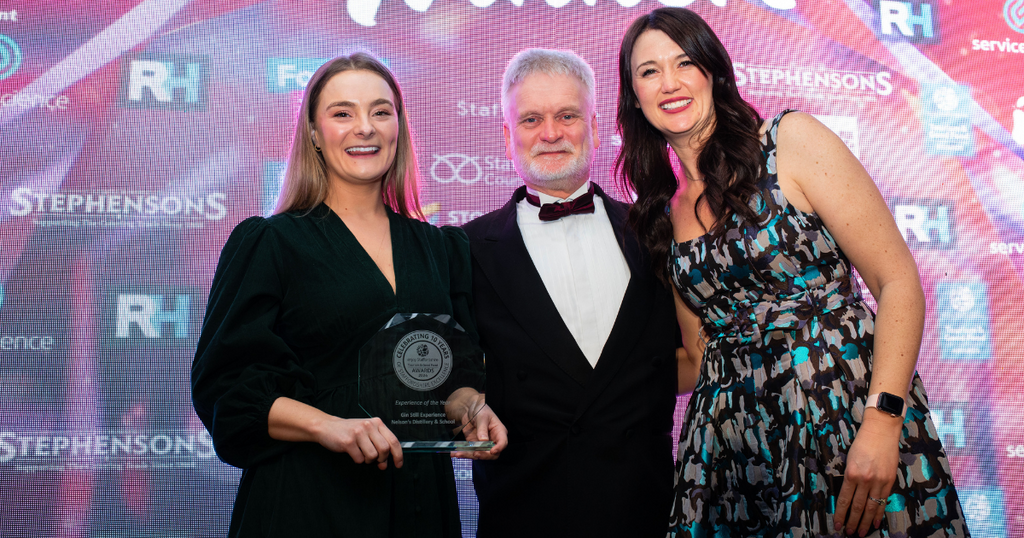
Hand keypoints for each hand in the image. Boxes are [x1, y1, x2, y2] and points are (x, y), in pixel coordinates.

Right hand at [314, 416, 402, 469]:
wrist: (327, 427)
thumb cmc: (349, 430)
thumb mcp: (367, 431)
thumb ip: (379, 444)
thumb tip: (386, 463)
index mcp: (376, 423)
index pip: (393, 440)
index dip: (398, 455)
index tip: (398, 464)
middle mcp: (369, 426)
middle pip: (384, 449)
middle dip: (382, 459)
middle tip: (376, 461)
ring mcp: (358, 433)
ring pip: (373, 456)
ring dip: (369, 461)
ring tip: (363, 455)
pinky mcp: (348, 442)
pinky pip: (360, 459)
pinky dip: (358, 460)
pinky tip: (354, 453)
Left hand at [452, 403, 506, 459]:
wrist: (470, 410)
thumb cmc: (481, 410)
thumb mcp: (482, 417)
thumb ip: (482, 428)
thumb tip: (483, 440)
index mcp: (499, 432)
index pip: (503, 442)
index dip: (499, 448)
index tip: (492, 451)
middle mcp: (493, 440)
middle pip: (493, 454)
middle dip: (484, 455)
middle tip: (476, 453)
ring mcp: (484, 444)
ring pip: (480, 455)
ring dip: (469, 455)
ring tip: (459, 454)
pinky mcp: (475, 446)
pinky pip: (470, 452)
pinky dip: (463, 454)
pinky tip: (455, 453)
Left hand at [834, 410, 901, 535]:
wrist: (881, 431)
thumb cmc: (862, 443)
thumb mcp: (850, 459)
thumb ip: (850, 477)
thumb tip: (848, 495)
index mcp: (852, 473)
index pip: (844, 500)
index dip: (841, 514)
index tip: (837, 524)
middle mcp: (865, 480)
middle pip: (858, 506)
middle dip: (852, 522)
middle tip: (848, 532)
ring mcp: (879, 481)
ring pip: (871, 507)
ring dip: (866, 522)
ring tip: (861, 532)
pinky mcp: (889, 481)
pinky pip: (883, 500)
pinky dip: (879, 513)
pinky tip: (876, 522)